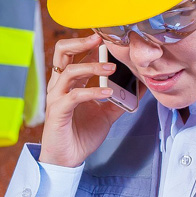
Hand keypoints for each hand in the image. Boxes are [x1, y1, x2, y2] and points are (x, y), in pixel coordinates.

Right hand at [40, 33, 125, 167]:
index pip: (76, 53)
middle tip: (100, 39)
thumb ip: (119, 99)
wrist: (67, 159)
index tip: (110, 37)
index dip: (91, 43)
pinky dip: (92, 91)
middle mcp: (60, 85)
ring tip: (111, 69)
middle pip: (62, 52)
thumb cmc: (81, 134)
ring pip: (69, 71)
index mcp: (69, 82)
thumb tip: (139, 88)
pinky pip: (74, 96)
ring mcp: (57, 97)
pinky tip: (107, 93)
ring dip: (92, 67)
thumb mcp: (105, 114)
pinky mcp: (58, 112)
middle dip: (81, 42)